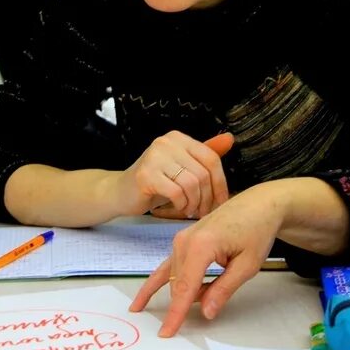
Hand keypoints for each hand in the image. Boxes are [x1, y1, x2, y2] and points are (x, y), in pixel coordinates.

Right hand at [118, 131, 233, 219]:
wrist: (120, 193)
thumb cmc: (155, 182)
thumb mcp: (182, 167)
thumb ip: (204, 154)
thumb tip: (229, 138)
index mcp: (178, 138)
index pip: (211, 158)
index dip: (220, 183)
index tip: (220, 201)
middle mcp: (166, 142)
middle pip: (202, 173)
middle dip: (207, 197)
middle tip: (203, 211)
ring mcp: (154, 157)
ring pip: (191, 184)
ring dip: (194, 203)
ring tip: (190, 210)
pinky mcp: (146, 175)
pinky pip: (176, 193)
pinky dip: (181, 205)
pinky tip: (178, 208)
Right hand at [130, 179, 286, 336]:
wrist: (258, 204)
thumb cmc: (256, 231)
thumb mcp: (247, 264)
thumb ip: (224, 289)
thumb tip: (205, 312)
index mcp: (201, 246)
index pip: (184, 288)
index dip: (176, 314)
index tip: (166, 333)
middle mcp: (184, 241)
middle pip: (177, 285)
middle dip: (187, 304)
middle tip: (214, 299)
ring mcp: (181, 240)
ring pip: (173, 278)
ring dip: (182, 294)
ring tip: (188, 303)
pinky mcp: (182, 241)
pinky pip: (166, 267)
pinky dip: (155, 284)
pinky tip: (141, 301)